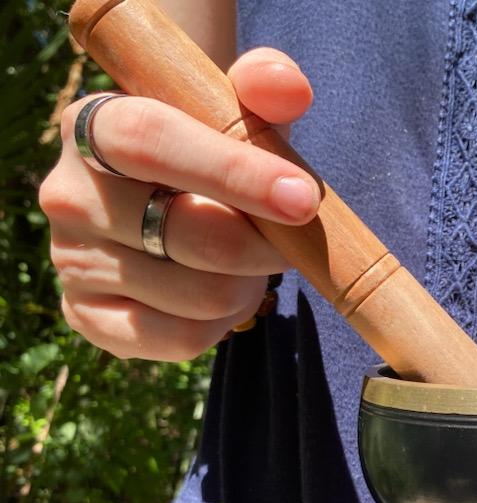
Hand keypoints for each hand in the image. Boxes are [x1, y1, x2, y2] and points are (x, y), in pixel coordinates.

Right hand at [39, 48, 316, 360]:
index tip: (303, 199)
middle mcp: (69, 193)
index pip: (153, 142)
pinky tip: (224, 297)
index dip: (234, 173)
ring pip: (198, 296)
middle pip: (186, 234)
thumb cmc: (216, 149)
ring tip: (249, 265)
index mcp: (96, 124)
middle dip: (263, 246)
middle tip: (289, 241)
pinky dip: (223, 325)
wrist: (173, 198)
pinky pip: (180, 339)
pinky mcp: (87, 316)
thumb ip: (266, 85)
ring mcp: (72, 260)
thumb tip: (286, 87)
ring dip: (248, 287)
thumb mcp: (238, 109)